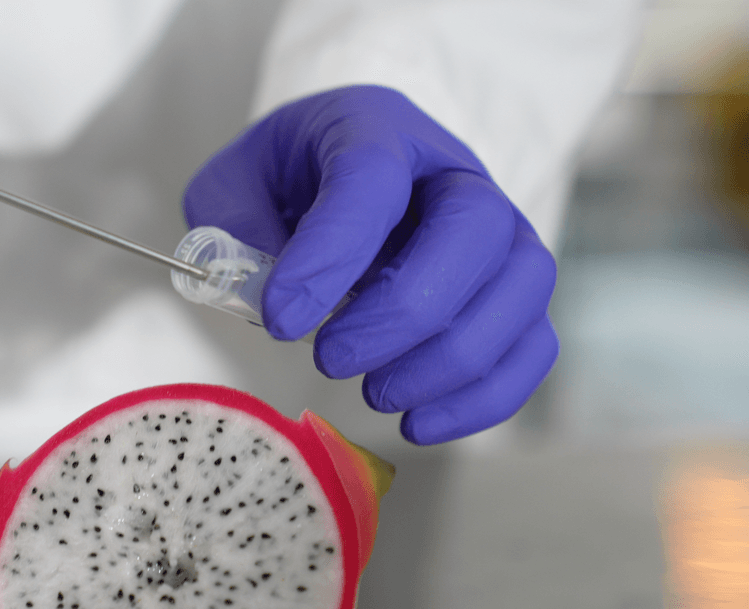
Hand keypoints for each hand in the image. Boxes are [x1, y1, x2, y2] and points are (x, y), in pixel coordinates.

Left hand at [183, 85, 557, 444]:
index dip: (332, 252)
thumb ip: (233, 226)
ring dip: (448, 360)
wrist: (352, 168)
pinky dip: (485, 397)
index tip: (282, 317)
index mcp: (375, 128)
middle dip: (402, 312)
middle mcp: (453, 171)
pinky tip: (419, 421)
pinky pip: (533, 343)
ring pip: (521, 286)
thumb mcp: (236, 183)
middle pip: (474, 228)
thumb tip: (265, 295)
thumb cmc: (291, 177)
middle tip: (332, 358)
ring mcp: (500, 227)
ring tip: (375, 393)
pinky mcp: (513, 286)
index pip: (372, 176)